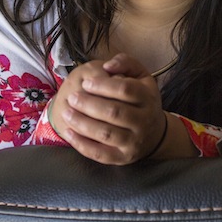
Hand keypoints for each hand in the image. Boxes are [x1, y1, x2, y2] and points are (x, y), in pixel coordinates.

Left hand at [49, 54, 166, 164]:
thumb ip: (126, 63)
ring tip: (66, 112)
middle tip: (71, 98)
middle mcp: (144, 121)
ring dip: (82, 123)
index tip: (86, 83)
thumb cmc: (141, 100)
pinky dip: (82, 144)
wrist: (155, 134)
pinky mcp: (122, 158)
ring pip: (105, 133)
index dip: (103, 85)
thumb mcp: (141, 77)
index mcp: (148, 98)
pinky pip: (100, 154)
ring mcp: (134, 141)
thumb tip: (107, 66)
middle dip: (88, 104)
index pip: (126, 90)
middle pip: (114, 112)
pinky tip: (69, 132)